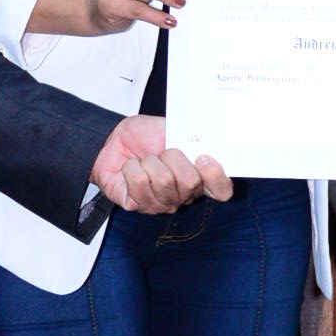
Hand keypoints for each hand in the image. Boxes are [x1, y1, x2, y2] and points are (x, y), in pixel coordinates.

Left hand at [90, 113, 232, 213]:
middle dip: (173, 157)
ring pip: (164, 181)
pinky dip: (132, 167)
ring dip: (150, 161)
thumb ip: (192, 138)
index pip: (222, 191)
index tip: (204, 158)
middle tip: (162, 153)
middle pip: (191, 182)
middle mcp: (182, 195)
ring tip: (144, 160)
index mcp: (198, 177)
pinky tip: (131, 168)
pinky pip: (140, 183)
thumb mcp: (173, 130)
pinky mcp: (138, 204)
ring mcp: (161, 203)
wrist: (114, 140)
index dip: (216, 176)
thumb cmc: (145, 137)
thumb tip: (206, 141)